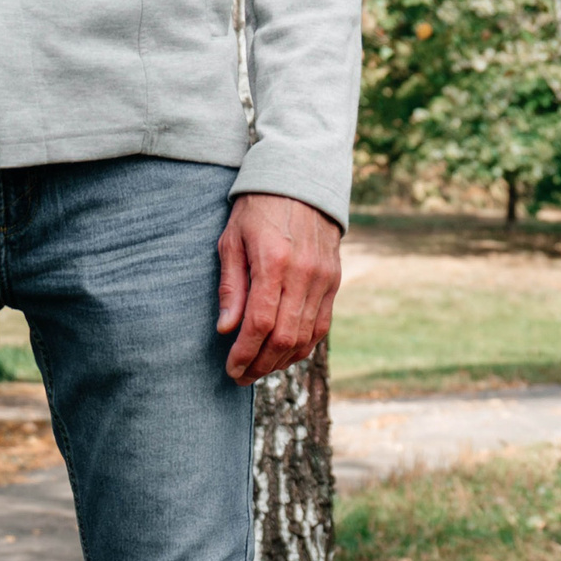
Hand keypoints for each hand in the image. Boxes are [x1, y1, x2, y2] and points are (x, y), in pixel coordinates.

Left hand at [217, 193, 340, 382]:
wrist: (302, 182)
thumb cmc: (257, 211)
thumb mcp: (232, 241)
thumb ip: (231, 287)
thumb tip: (226, 329)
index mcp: (275, 262)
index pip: (260, 323)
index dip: (245, 352)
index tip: (231, 369)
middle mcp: (305, 274)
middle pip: (284, 336)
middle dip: (261, 364)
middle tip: (240, 377)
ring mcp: (325, 279)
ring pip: (306, 335)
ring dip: (281, 360)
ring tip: (258, 370)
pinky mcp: (335, 281)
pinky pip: (321, 325)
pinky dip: (303, 346)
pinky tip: (284, 355)